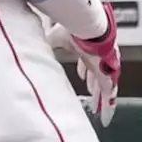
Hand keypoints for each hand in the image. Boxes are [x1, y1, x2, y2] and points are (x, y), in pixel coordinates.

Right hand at [47, 3, 121, 126]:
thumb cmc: (73, 27)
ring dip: (99, 98)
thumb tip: (31, 47)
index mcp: (86, 47)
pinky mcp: (107, 74)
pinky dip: (108, 105)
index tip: (83, 75)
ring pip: (103, 86)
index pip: (87, 60)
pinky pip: (109, 93)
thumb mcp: (54, 37)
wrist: (88, 26)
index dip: (85, 68)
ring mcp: (104, 66)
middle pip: (97, 75)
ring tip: (97, 109)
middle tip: (92, 96)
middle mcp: (97, 57)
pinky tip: (106, 116)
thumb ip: (46, 43)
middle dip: (94, 86)